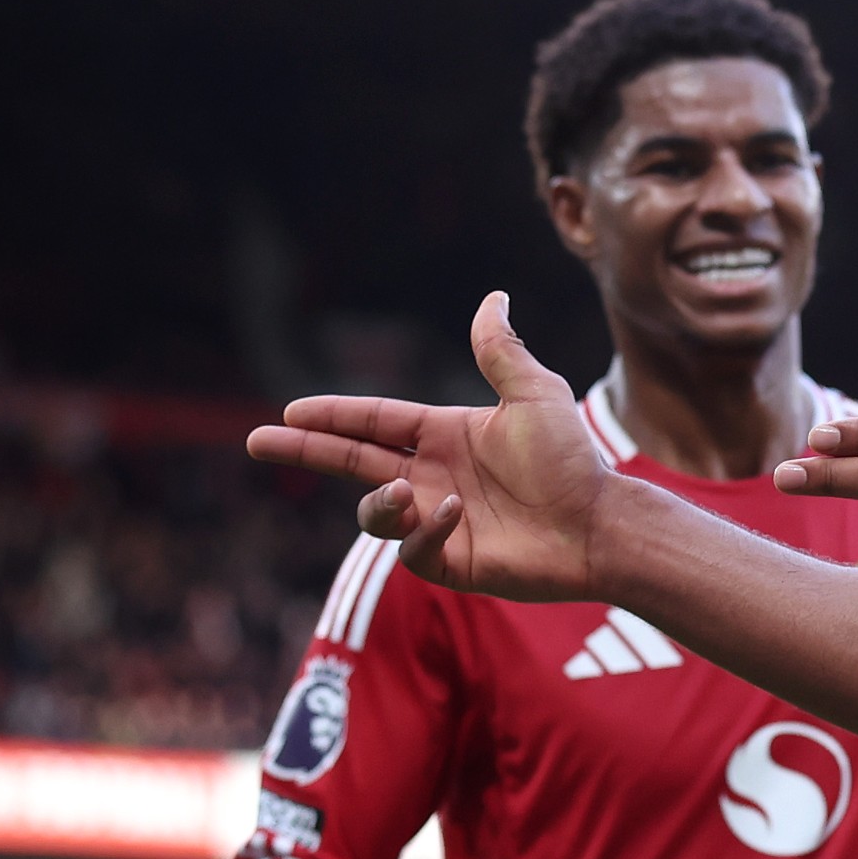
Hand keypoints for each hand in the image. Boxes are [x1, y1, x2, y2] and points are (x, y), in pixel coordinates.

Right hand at [247, 293, 614, 602]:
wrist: (598, 525)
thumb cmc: (572, 461)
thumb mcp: (534, 395)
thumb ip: (501, 351)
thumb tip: (494, 297)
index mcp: (444, 435)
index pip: (374, 421)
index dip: (332, 416)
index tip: (289, 412)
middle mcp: (432, 476)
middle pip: (352, 462)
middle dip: (305, 451)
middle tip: (259, 442)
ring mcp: (437, 521)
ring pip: (373, 512)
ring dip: (377, 502)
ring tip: (400, 492)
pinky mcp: (449, 562)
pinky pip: (411, 549)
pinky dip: (422, 530)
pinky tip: (453, 513)